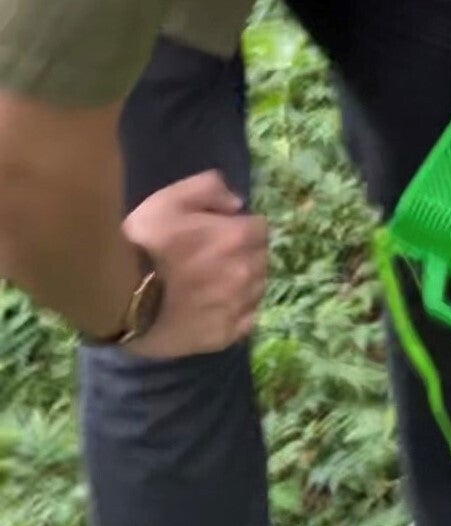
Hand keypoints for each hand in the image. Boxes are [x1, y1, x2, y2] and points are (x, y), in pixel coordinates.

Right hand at [123, 172, 268, 358]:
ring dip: (242, 283)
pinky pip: (245, 320)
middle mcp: (245, 272)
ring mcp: (236, 307)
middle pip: (259, 258)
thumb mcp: (169, 199)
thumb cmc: (142, 243)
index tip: (220, 233)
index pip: (259, 228)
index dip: (239, 228)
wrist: (115, 297)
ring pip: (255, 289)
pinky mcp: (224, 336)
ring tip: (212, 285)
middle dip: (243, 254)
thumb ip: (209, 189)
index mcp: (237, 237)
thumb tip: (237, 204)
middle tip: (213, 259)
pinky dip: (235, 312)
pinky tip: (213, 308)